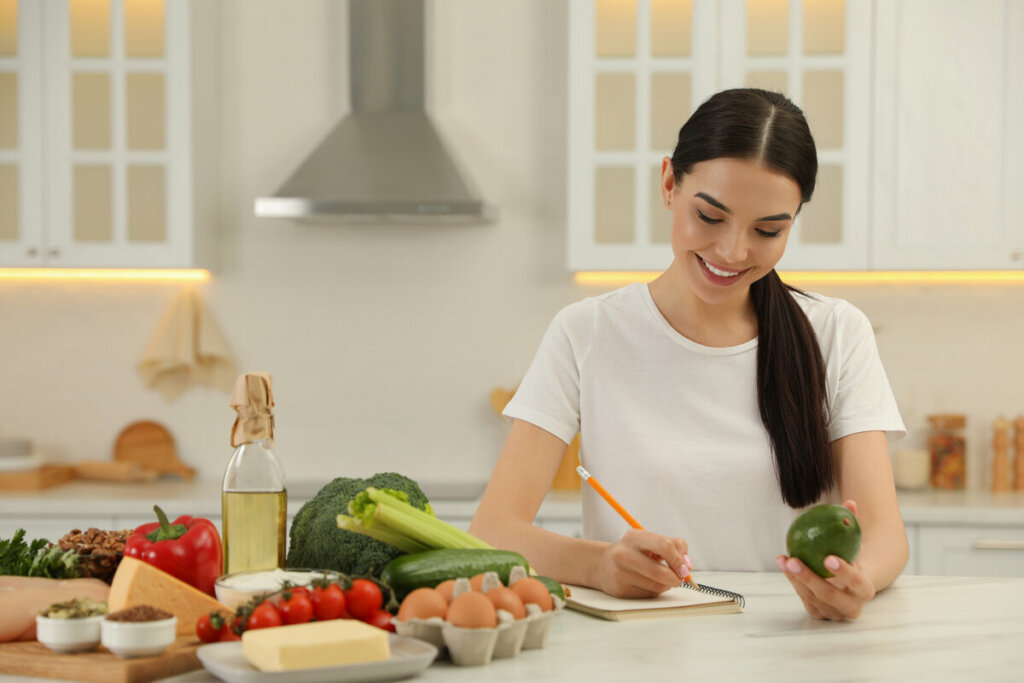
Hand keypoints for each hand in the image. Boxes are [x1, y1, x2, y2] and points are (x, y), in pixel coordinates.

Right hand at [596, 529, 690, 597]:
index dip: (679, 559)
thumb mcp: (650, 541)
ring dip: (667, 585)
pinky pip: (649, 595)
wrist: (604, 565)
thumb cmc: (634, 551)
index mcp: (634, 537)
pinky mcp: (620, 590)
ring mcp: (620, 573)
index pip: (664, 546)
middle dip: (676, 578)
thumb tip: (687, 565)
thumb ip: (674, 546)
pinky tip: (646, 583)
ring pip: (657, 586)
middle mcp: (624, 554)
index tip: (685, 568)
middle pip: (661, 572)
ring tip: (660, 578)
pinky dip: (654, 591)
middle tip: (679, 578)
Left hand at [777, 500, 875, 620]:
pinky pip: (804, 598)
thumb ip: (852, 524)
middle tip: (795, 560)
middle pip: (829, 595)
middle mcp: (852, 607)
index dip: (844, 572)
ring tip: (784, 559)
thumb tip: (848, 502)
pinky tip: (784, 564)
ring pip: (813, 598)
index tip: (828, 557)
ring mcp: (835, 614)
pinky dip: (793, 581)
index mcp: (866, 590)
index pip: (857, 582)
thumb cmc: (853, 557)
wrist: (852, 585)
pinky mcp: (820, 614)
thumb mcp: (855, 543)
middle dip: (810, 578)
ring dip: (795, 578)